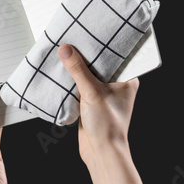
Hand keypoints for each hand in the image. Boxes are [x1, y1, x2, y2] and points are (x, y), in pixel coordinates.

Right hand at [58, 43, 138, 166]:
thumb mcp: (92, 93)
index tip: (86, 31)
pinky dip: (68, 79)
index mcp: (126, 80)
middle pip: (96, 63)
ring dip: (73, 67)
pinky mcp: (89, 101)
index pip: (113, 55)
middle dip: (82, 54)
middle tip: (69, 38)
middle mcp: (115, 85)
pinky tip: (58, 71)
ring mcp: (101, 93)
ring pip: (85, 73)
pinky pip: (77, 84)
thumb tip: (65, 49)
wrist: (100, 152)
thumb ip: (78, 70)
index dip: (100, 43)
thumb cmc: (107, 125)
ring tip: (60, 51)